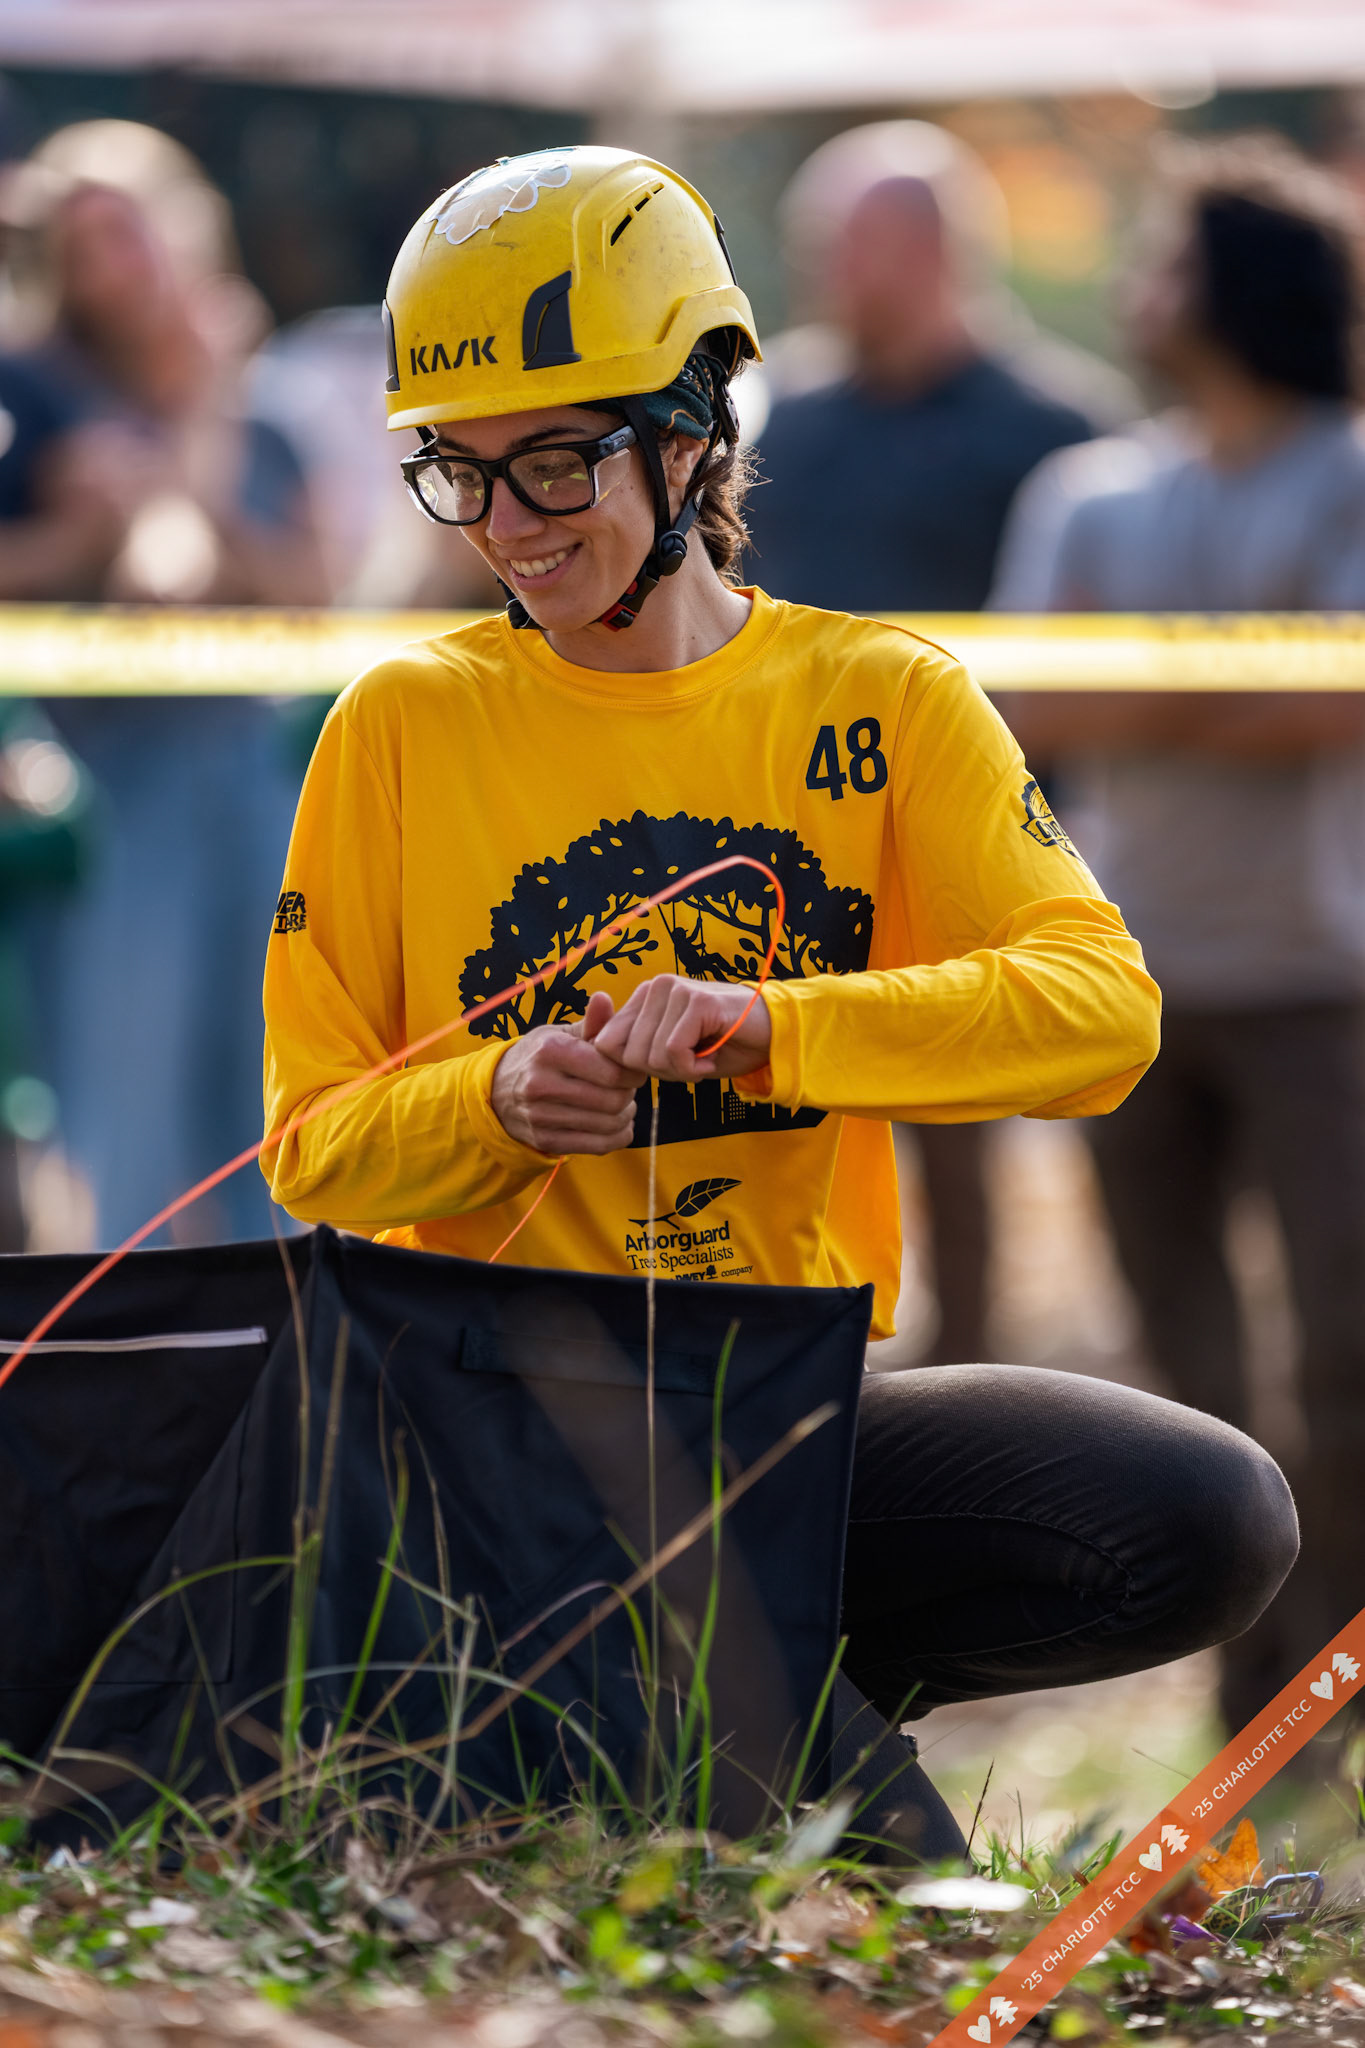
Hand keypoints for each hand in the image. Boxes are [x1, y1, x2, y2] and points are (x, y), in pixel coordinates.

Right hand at [490, 992, 645, 1154]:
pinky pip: (599, 1146)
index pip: (612, 1071)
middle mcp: (542, 1085)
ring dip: (625, 1115)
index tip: (632, 1069)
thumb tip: (603, 998)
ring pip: (609, 1124)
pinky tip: (616, 1124)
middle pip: (613, 1100)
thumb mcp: (559, 1033)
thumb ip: (590, 1022)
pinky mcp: (545, 1141)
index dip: (633, 1072)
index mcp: (551, 1051)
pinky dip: (617, 1136)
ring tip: (621, 1104)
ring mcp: (541, 1117)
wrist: (496, 1090)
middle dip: (629, 1094)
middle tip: (627, 1088)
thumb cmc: (539, 1056)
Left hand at [591, 975, 770, 1083]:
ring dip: (680, 1072)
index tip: (667, 1066)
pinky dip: (693, 1069)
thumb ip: (636, 1050)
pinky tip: (711, 1059)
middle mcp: (655, 987)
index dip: (633, 1069)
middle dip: (658, 1072)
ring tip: (703, 1057)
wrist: (774, 1034)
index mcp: (643, 997)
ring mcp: (675, 990)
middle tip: (690, 1062)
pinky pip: (673, 1053)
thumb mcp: (669, 1051)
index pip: (606, 1043)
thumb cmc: (721, 1045)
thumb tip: (600, 1053)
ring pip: (650, 1056)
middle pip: (627, 1055)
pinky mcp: (696, 1001)